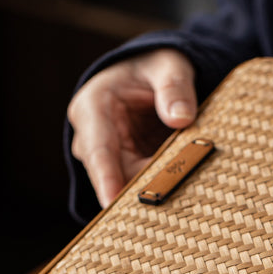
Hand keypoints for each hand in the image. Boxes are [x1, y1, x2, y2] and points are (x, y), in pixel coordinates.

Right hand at [67, 49, 196, 206]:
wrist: (148, 77)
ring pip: (126, 186)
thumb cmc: (153, 67)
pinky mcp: (123, 171)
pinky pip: (140, 187)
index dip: (106, 177)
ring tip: (180, 200)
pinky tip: (181, 194)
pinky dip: (159, 190)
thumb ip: (174, 87)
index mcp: (93, 107)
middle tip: (167, 208)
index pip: (98, 149)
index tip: (111, 201)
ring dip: (152, 193)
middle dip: (137, 192)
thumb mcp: (167, 66)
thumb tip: (181, 118)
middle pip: (112, 176)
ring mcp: (105, 158)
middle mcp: (91, 137)